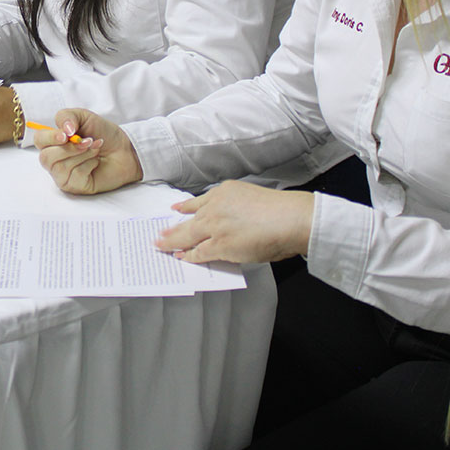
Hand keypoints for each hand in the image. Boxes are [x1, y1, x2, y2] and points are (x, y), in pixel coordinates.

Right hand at [35, 108, 142, 194]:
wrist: (124, 149)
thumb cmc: (102, 133)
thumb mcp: (84, 116)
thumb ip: (67, 116)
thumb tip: (63, 131)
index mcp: (53, 142)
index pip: (39, 140)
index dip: (49, 137)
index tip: (66, 135)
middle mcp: (55, 160)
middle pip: (45, 157)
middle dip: (69, 148)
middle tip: (87, 141)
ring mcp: (63, 175)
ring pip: (60, 167)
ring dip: (82, 154)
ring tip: (95, 148)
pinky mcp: (74, 186)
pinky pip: (74, 176)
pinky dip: (88, 165)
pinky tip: (95, 162)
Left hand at [155, 181, 313, 264]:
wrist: (290, 217)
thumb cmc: (280, 210)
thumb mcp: (250, 197)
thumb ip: (234, 207)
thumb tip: (230, 222)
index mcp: (224, 192)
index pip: (199, 201)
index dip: (185, 207)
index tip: (176, 208)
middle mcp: (215, 206)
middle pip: (188, 219)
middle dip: (172, 228)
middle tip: (160, 233)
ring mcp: (216, 226)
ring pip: (187, 235)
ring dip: (173, 242)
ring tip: (161, 246)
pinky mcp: (220, 244)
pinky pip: (199, 252)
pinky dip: (189, 256)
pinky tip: (182, 257)